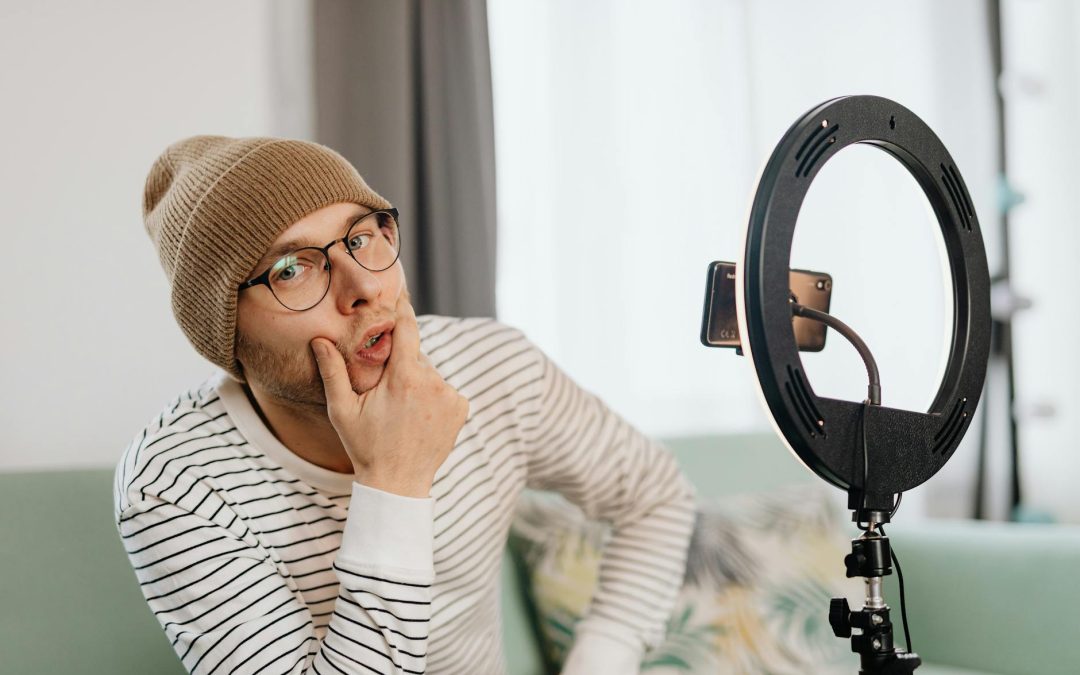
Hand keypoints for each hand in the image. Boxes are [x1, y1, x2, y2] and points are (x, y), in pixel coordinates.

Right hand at [311, 290, 468, 496]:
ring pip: (430, 372)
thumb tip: (319, 340)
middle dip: (401, 362)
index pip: (407, 327)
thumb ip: (332, 372)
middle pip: (415, 354)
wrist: (398, 484)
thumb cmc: (365, 446)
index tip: (400, 294)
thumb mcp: (342, 410)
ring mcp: (450, 395)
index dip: (401, 309)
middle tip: (385, 390)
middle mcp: (432, 381)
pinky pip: (444, 389)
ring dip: (417, 380)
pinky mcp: (461, 407)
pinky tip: (418, 417)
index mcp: (403, 377)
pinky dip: (433, 395)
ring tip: (400, 410)